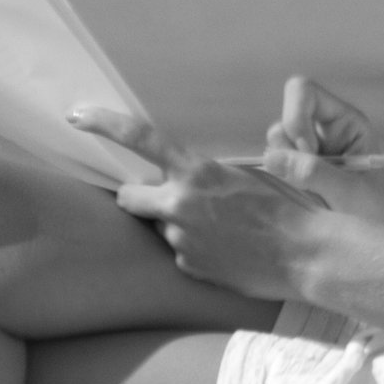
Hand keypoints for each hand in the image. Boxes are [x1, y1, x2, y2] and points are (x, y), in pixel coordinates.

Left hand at [71, 108, 319, 301]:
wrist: (307, 255)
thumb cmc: (285, 207)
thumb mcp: (245, 175)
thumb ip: (204, 175)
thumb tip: (183, 179)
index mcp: (196, 172)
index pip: (139, 138)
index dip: (104, 123)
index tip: (76, 116)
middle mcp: (180, 205)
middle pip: (129, 197)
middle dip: (140, 196)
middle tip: (169, 197)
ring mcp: (182, 240)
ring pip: (161, 226)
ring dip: (177, 223)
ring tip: (221, 228)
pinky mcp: (189, 267)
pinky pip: (181, 251)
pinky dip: (195, 247)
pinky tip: (227, 248)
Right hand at [260, 77, 383, 228]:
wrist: (376, 239)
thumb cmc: (374, 211)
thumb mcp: (350, 192)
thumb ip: (314, 173)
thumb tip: (270, 158)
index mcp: (344, 122)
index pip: (305, 92)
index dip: (296, 116)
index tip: (307, 150)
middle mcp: (322, 130)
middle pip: (284, 117)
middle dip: (288, 145)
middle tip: (306, 176)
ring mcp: (306, 151)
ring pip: (275, 142)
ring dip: (284, 165)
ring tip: (309, 190)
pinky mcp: (294, 171)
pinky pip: (272, 164)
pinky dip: (278, 178)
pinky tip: (300, 195)